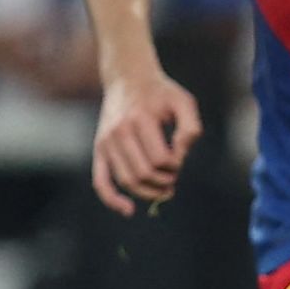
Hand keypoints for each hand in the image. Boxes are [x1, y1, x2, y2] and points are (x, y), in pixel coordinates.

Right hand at [91, 69, 200, 214]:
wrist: (128, 78)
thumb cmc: (161, 92)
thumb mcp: (184, 102)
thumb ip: (190, 129)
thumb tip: (179, 156)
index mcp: (140, 120)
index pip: (161, 159)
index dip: (176, 165)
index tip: (180, 157)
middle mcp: (118, 132)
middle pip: (144, 173)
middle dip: (164, 180)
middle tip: (175, 175)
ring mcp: (105, 142)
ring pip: (126, 180)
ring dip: (148, 191)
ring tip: (165, 189)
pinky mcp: (98, 149)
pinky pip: (100, 180)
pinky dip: (112, 199)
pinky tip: (128, 210)